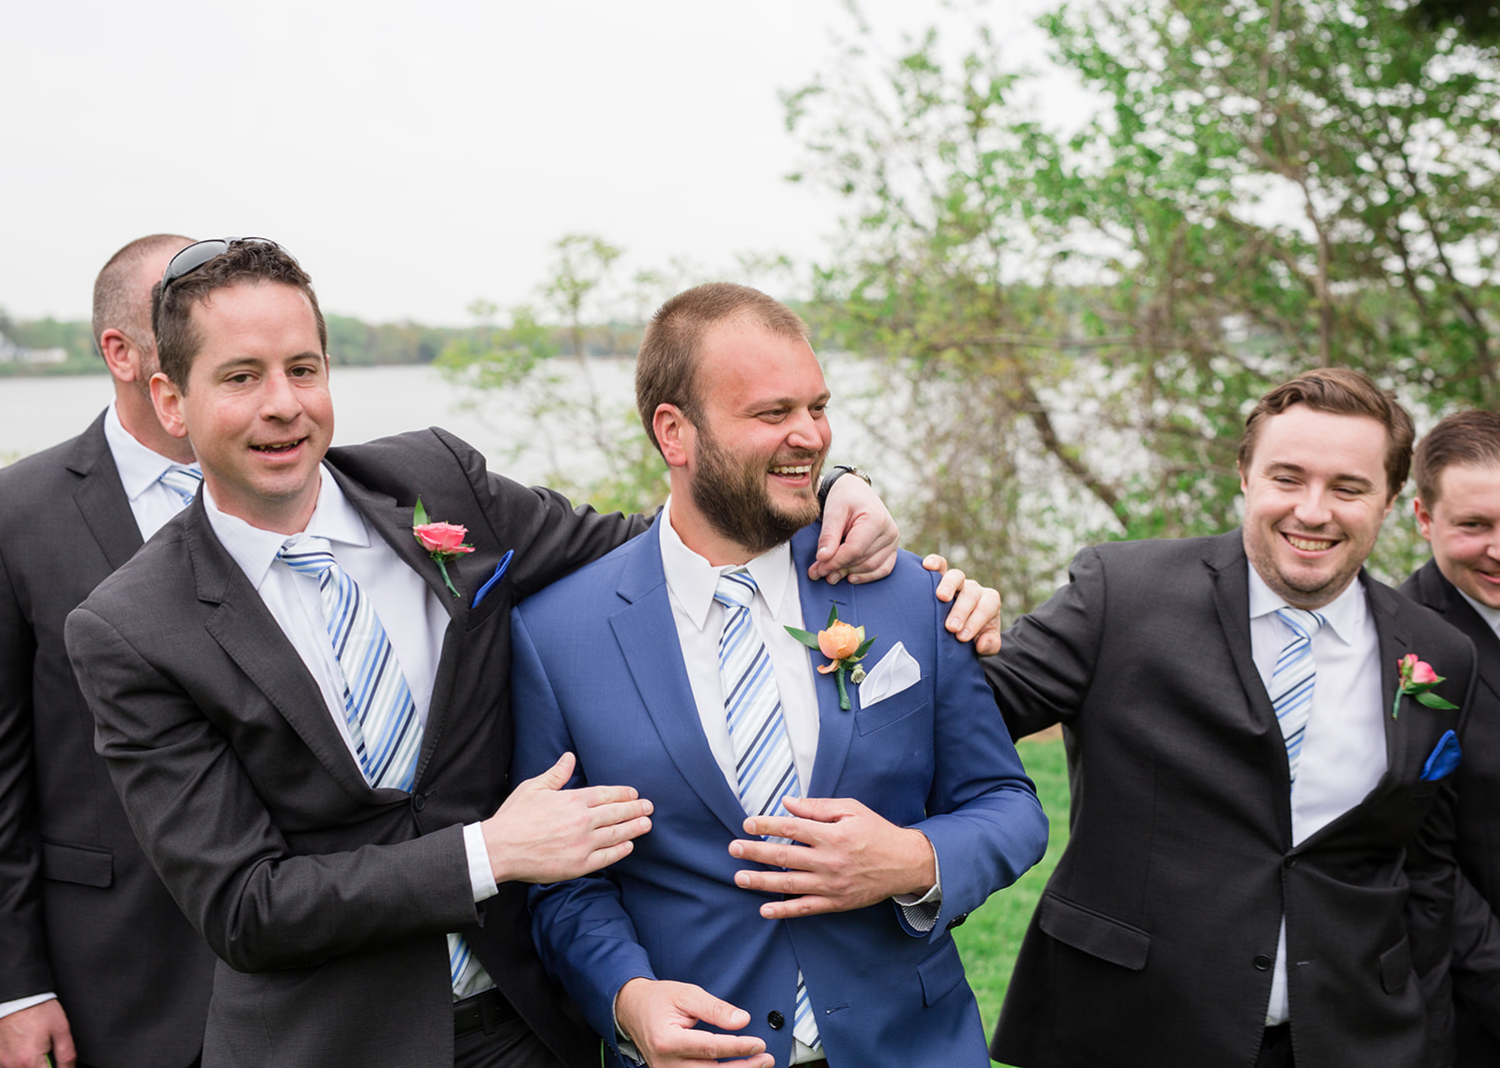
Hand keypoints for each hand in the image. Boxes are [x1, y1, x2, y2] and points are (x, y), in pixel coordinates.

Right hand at [0, 999, 74, 1067]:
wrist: (18, 996)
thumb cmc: (38, 1009)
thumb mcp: (61, 1029)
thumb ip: (66, 1054)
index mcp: (29, 1060)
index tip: (58, 1063)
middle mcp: (12, 1064)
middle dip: (43, 1066)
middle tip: (48, 1053)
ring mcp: (2, 1061)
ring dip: (31, 1065)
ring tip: (36, 1048)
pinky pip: (9, 1065)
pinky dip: (19, 1062)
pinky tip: (25, 1048)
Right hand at [483, 752, 652, 883]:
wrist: (500, 849)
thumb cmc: (514, 817)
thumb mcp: (534, 788)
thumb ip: (556, 774)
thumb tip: (569, 757)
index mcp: (573, 800)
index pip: (606, 795)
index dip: (623, 794)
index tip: (634, 794)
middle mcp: (582, 821)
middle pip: (616, 813)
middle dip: (635, 809)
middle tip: (649, 808)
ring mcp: (582, 844)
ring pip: (616, 834)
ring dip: (634, 828)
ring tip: (646, 824)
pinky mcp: (578, 865)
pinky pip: (606, 857)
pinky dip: (620, 851)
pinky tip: (629, 846)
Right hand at [614, 978, 771, 1067]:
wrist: (632, 1009)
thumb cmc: (658, 1000)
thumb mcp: (687, 994)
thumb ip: (715, 1009)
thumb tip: (742, 1020)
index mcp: (667, 1040)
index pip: (710, 1047)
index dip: (738, 1047)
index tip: (759, 1044)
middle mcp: (666, 1063)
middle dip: (743, 1067)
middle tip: (766, 1058)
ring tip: (757, 1065)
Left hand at [729, 796, 935, 917]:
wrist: (904, 864)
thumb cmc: (876, 832)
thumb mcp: (851, 810)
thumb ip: (817, 807)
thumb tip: (787, 803)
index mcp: (833, 835)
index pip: (792, 829)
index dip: (767, 826)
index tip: (747, 824)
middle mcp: (829, 861)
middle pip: (785, 856)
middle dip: (755, 852)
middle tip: (734, 849)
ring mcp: (831, 885)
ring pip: (790, 884)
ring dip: (762, 881)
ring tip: (740, 877)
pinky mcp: (836, 902)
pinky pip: (805, 908)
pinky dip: (784, 910)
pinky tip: (765, 909)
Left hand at [808, 473, 897, 584]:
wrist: (856, 491)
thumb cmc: (845, 498)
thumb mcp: (833, 512)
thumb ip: (829, 536)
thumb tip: (823, 559)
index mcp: (876, 519)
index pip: (854, 550)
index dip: (835, 562)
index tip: (817, 569)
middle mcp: (890, 531)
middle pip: (861, 560)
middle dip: (838, 569)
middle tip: (817, 573)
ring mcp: (893, 541)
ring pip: (870, 567)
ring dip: (849, 573)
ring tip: (830, 576)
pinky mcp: (892, 548)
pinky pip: (883, 569)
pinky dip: (866, 576)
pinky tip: (850, 578)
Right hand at [923, 553, 1002, 654]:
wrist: (961, 631)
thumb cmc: (975, 637)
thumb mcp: (987, 644)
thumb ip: (990, 645)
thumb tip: (982, 643)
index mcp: (989, 602)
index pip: (986, 608)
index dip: (975, 622)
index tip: (962, 638)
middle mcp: (974, 589)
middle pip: (971, 593)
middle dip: (961, 611)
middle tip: (951, 628)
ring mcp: (958, 583)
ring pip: (956, 576)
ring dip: (949, 585)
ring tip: (941, 597)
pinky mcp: (940, 577)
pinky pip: (940, 565)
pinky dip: (934, 562)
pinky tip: (927, 565)